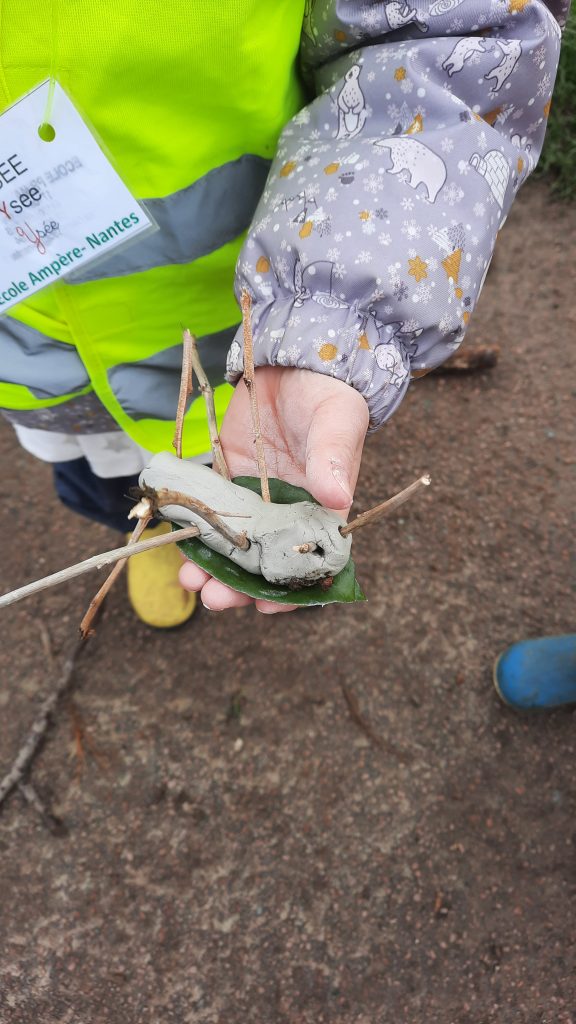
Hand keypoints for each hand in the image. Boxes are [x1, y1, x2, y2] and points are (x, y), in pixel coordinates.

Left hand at [179, 367, 368, 612]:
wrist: (296, 362)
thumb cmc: (329, 396)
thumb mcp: (338, 422)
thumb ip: (334, 457)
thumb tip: (338, 496)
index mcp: (322, 513)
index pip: (308, 563)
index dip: (289, 591)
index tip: (266, 608)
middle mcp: (285, 516)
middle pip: (262, 563)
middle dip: (238, 586)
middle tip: (215, 598)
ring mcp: (252, 502)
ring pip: (232, 545)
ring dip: (211, 566)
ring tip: (190, 580)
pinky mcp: (225, 480)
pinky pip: (207, 510)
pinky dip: (192, 529)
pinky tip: (176, 540)